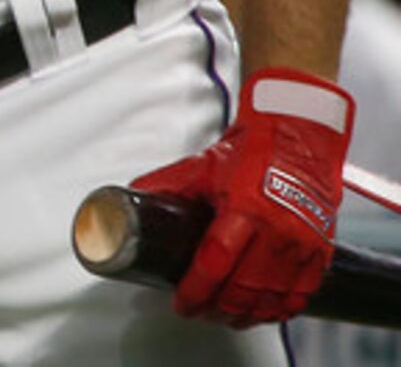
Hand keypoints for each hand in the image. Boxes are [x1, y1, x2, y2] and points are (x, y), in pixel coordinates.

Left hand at [131, 69, 352, 325]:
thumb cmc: (254, 147)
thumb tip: (133, 195)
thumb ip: (168, 184)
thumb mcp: (203, 164)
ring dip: (247, 315)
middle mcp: (277, 230)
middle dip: (217, 308)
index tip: (182, 302)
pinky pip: (302, 292)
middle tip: (199, 312)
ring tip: (225, 318)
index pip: (215, 263)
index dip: (196, 290)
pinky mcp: (320, 249)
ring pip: (273, 296)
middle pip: (244, 288)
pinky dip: (282, 309)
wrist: (299, 135)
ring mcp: (302, 242)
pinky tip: (264, 313)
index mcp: (245, 208)